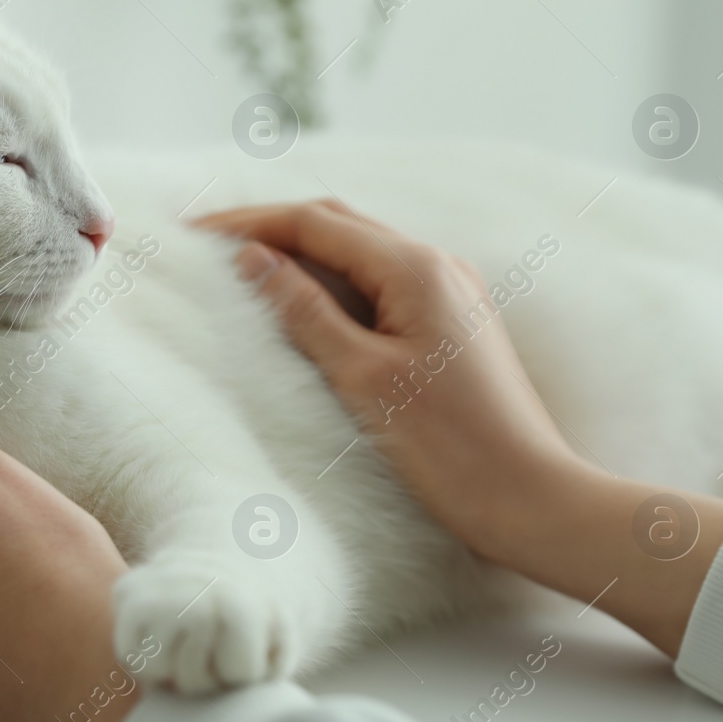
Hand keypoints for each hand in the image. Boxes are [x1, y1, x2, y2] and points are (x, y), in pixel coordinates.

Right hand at [201, 198, 584, 550]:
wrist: (529, 498)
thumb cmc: (449, 447)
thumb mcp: (361, 377)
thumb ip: (304, 312)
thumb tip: (253, 260)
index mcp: (415, 269)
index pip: (314, 223)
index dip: (248, 224)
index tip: (194, 234)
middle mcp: (437, 266)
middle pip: (337, 225)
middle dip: (271, 228)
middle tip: (208, 244)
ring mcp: (449, 292)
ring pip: (359, 252)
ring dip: (301, 253)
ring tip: (243, 270)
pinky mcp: (451, 323)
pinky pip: (380, 284)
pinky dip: (332, 284)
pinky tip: (301, 306)